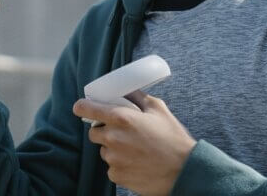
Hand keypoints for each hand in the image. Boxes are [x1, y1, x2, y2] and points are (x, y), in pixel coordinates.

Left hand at [73, 91, 195, 195]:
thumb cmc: (173, 139)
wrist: (184, 171)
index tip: (82, 107)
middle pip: (94, 132)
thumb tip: (127, 90)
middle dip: (105, 130)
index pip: (87, 109)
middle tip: (123, 132)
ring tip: (136, 149)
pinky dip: (120, 165)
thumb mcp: (158, 109)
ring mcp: (114, 159)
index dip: (83, 107)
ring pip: (104, 150)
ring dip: (114, 148)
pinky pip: (112, 167)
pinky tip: (137, 163)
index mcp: (122, 118)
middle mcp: (113, 138)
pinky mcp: (117, 175)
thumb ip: (138, 97)